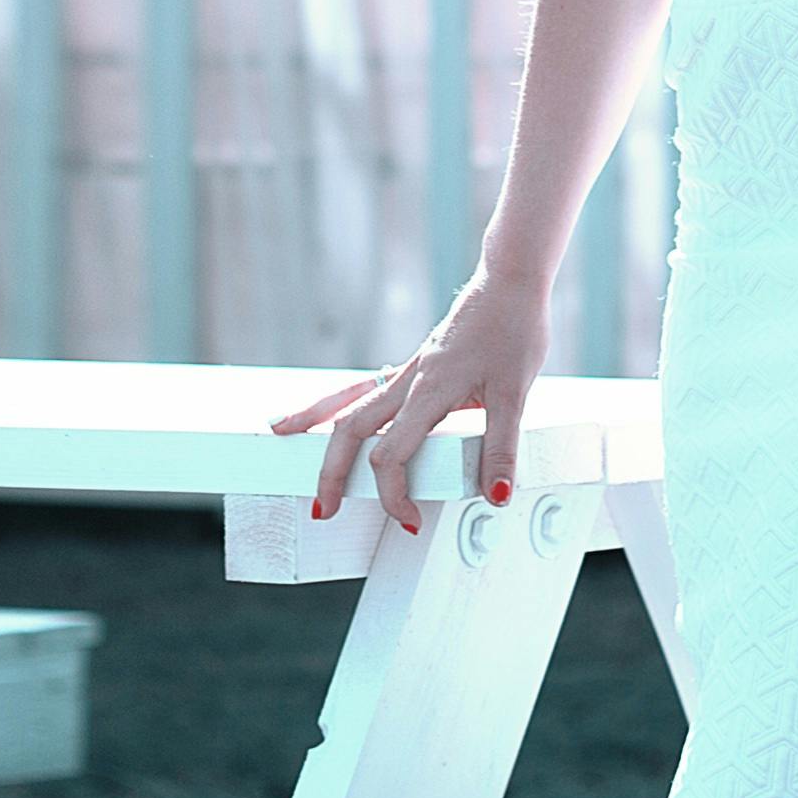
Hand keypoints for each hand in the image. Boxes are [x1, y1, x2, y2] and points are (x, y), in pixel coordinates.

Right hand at [269, 278, 545, 533]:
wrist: (511, 277)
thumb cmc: (514, 327)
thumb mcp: (515, 393)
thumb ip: (502, 447)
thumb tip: (496, 494)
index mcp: (428, 391)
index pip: (392, 454)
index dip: (393, 495)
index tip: (409, 520)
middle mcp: (409, 380)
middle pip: (351, 428)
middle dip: (331, 471)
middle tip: (322, 507)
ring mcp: (409, 370)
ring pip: (349, 401)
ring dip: (316, 424)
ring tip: (281, 432)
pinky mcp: (417, 363)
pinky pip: (367, 387)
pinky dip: (341, 400)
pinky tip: (337, 409)